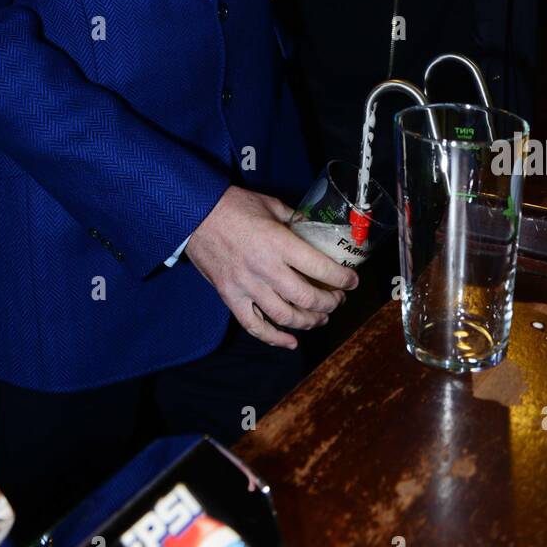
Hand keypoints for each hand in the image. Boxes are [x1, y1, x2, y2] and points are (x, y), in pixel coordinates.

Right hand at [186, 186, 357, 348]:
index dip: (343, 279)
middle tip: (337, 299)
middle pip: (307, 298)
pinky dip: (274, 338)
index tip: (352, 281)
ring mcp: (246, 286)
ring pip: (285, 316)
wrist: (193, 214)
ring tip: (320, 318)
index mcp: (279, 243)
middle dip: (330, 303)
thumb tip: (314, 230)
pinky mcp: (230, 296)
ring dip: (309, 321)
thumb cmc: (233, 205)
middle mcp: (265, 268)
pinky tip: (290, 341)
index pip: (320, 268)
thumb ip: (294, 219)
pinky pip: (254, 326)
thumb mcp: (270, 204)